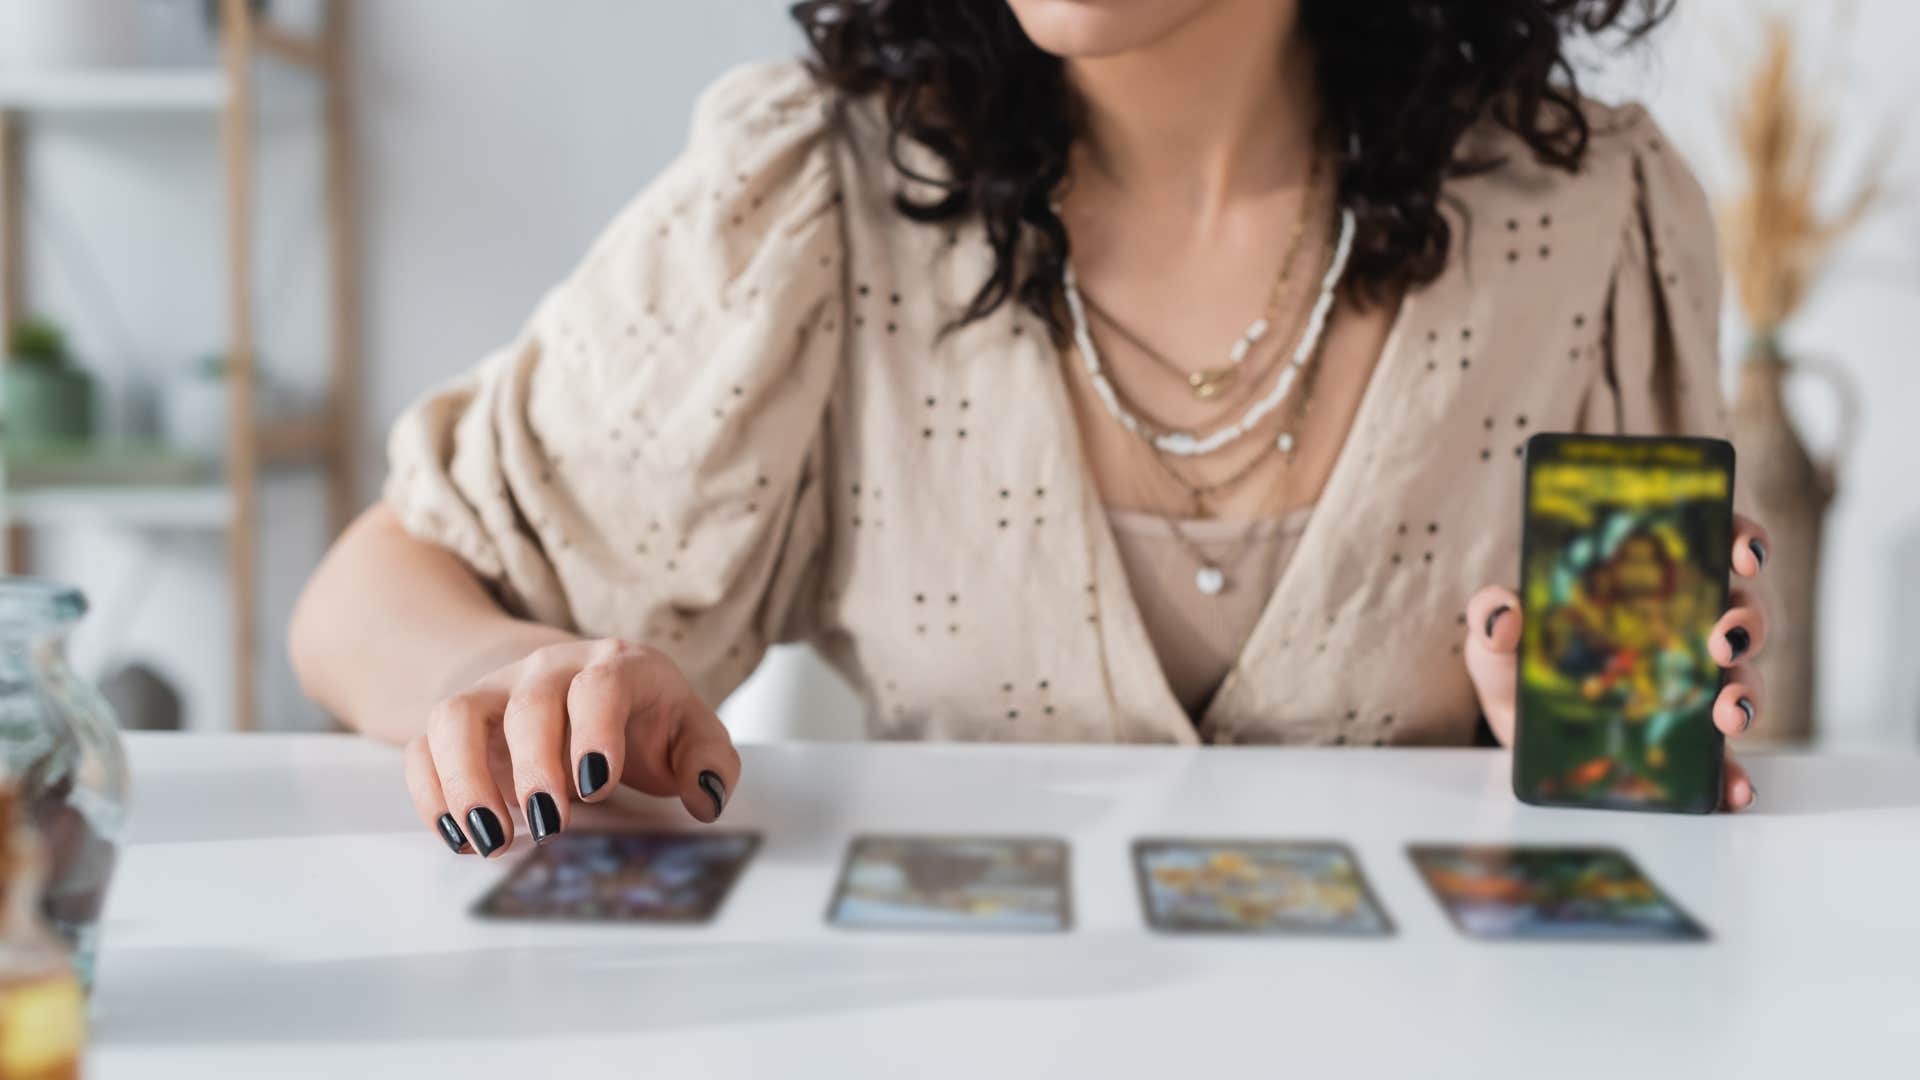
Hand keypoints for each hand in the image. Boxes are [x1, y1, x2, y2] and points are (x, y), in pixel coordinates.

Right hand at [403, 639, 740, 855]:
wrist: (584, 688)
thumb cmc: (643, 719)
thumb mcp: (690, 733)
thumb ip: (709, 761)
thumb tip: (706, 796)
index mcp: (615, 666)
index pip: (600, 686)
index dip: (595, 731)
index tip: (595, 782)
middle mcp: (548, 670)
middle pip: (529, 705)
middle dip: (534, 767)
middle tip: (548, 823)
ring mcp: (497, 692)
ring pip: (456, 716)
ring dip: (465, 779)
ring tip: (491, 838)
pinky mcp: (460, 724)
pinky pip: (423, 746)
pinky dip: (430, 794)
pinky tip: (459, 837)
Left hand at [1462, 514, 1771, 811]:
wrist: (1515, 736)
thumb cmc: (1516, 669)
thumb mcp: (1495, 639)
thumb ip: (1491, 615)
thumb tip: (1504, 613)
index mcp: (1647, 590)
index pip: (1712, 549)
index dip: (1739, 541)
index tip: (1741, 554)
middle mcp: (1683, 634)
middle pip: (1742, 614)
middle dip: (1747, 623)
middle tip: (1723, 641)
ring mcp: (1690, 689)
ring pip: (1744, 680)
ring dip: (1746, 693)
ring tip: (1726, 714)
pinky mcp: (1686, 745)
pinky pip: (1724, 760)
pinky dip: (1734, 774)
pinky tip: (1733, 788)